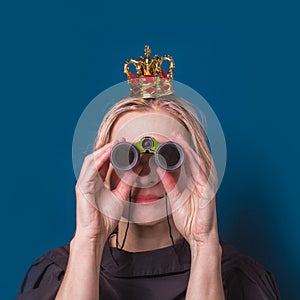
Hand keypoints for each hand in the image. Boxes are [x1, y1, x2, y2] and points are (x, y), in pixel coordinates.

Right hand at [74, 139, 136, 241]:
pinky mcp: (82, 188)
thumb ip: (127, 182)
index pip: (104, 162)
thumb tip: (137, 169)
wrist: (96, 234)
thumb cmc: (104, 218)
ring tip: (115, 144)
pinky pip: (90, 170)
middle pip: (97, 158)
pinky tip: (108, 154)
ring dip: (104, 151)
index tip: (124, 145)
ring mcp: (84, 183)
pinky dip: (99, 160)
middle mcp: (89, 180)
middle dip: (109, 148)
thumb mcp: (120, 196)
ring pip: (92, 160)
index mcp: (97, 182)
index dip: (113, 152)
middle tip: (121, 141)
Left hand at [158, 133, 219, 248]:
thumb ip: (170, 184)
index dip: (179, 151)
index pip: (186, 163)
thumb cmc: (190, 220)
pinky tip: (189, 155)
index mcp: (193, 184)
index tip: (169, 141)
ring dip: (189, 150)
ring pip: (197, 163)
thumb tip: (161, 170)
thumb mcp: (175, 199)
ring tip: (180, 140)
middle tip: (173, 134)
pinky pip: (201, 175)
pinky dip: (195, 164)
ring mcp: (206, 186)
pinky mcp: (209, 192)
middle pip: (192, 159)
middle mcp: (200, 182)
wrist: (199, 237)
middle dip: (184, 146)